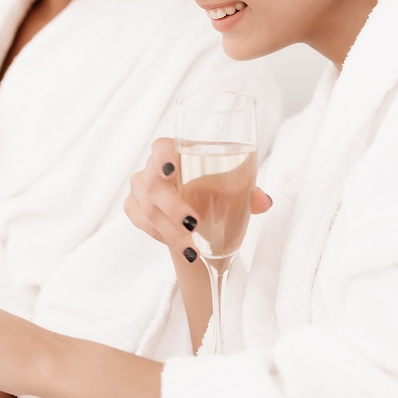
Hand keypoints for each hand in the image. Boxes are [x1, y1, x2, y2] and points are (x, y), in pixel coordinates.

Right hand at [124, 137, 271, 256]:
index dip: (163, 157)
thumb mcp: (233, 185)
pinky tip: (179, 245)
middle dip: (172, 207)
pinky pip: (141, 222)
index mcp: (176, 151)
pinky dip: (160, 235)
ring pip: (147, 210)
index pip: (161, 147)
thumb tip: (264, 202)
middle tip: (194, 224)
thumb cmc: (214, 183)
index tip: (172, 169)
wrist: (195, 200)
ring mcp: (139, 187)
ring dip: (170, 232)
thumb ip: (249, 192)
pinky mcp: (133, 206)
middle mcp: (152, 167)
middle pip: (153, 185)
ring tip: (192, 250)